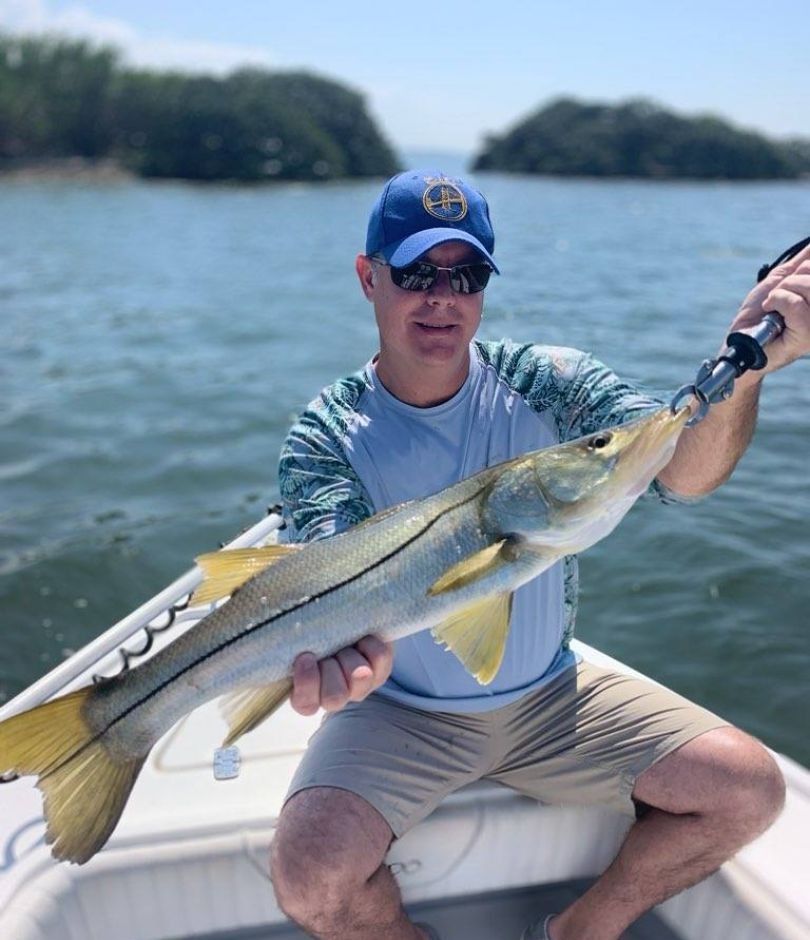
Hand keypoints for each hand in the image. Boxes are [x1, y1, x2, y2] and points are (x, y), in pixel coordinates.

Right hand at [290, 635, 393, 715]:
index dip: (307, 682)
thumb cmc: (313, 629)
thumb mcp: (300, 636)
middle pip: (334, 698)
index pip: (305, 703)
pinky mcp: (380, 671)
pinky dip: (370, 644)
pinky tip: (362, 637)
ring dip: (350, 657)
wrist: (345, 618)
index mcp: (307, 690)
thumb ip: (294, 642)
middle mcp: (334, 694)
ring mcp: (359, 686)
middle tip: (328, 651)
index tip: (306, 656)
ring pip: (359, 679)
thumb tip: (282, 641)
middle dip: (331, 669)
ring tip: (345, 644)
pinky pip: (379, 659)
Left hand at [729, 242, 809, 376]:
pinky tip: (772, 311)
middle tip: (778, 299)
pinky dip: (777, 301)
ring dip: (781, 292)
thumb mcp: (784, 280)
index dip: (802, 270)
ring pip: (806, 285)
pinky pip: (795, 303)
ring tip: (774, 307)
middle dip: (789, 281)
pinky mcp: (808, 335)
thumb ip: (804, 262)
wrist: (742, 342)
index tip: (785, 289)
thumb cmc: (760, 315)